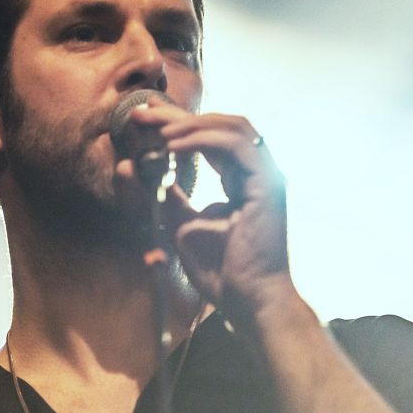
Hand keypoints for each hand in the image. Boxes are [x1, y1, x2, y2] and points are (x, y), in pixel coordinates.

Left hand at [125, 99, 295, 321]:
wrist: (247, 300)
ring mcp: (266, 176)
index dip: (179, 127)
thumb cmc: (222, 272)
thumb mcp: (185, 227)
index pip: (213, 141)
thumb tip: (155, 177)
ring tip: (159, 131)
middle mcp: (257, 174)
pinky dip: (202, 140)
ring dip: (192, 124)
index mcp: (243, 182)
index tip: (146, 121)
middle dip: (180, 116)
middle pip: (222, 126)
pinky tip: (173, 146)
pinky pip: (235, 145)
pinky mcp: (267, 184)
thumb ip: (173, 200)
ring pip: (233, 127)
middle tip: (144, 112)